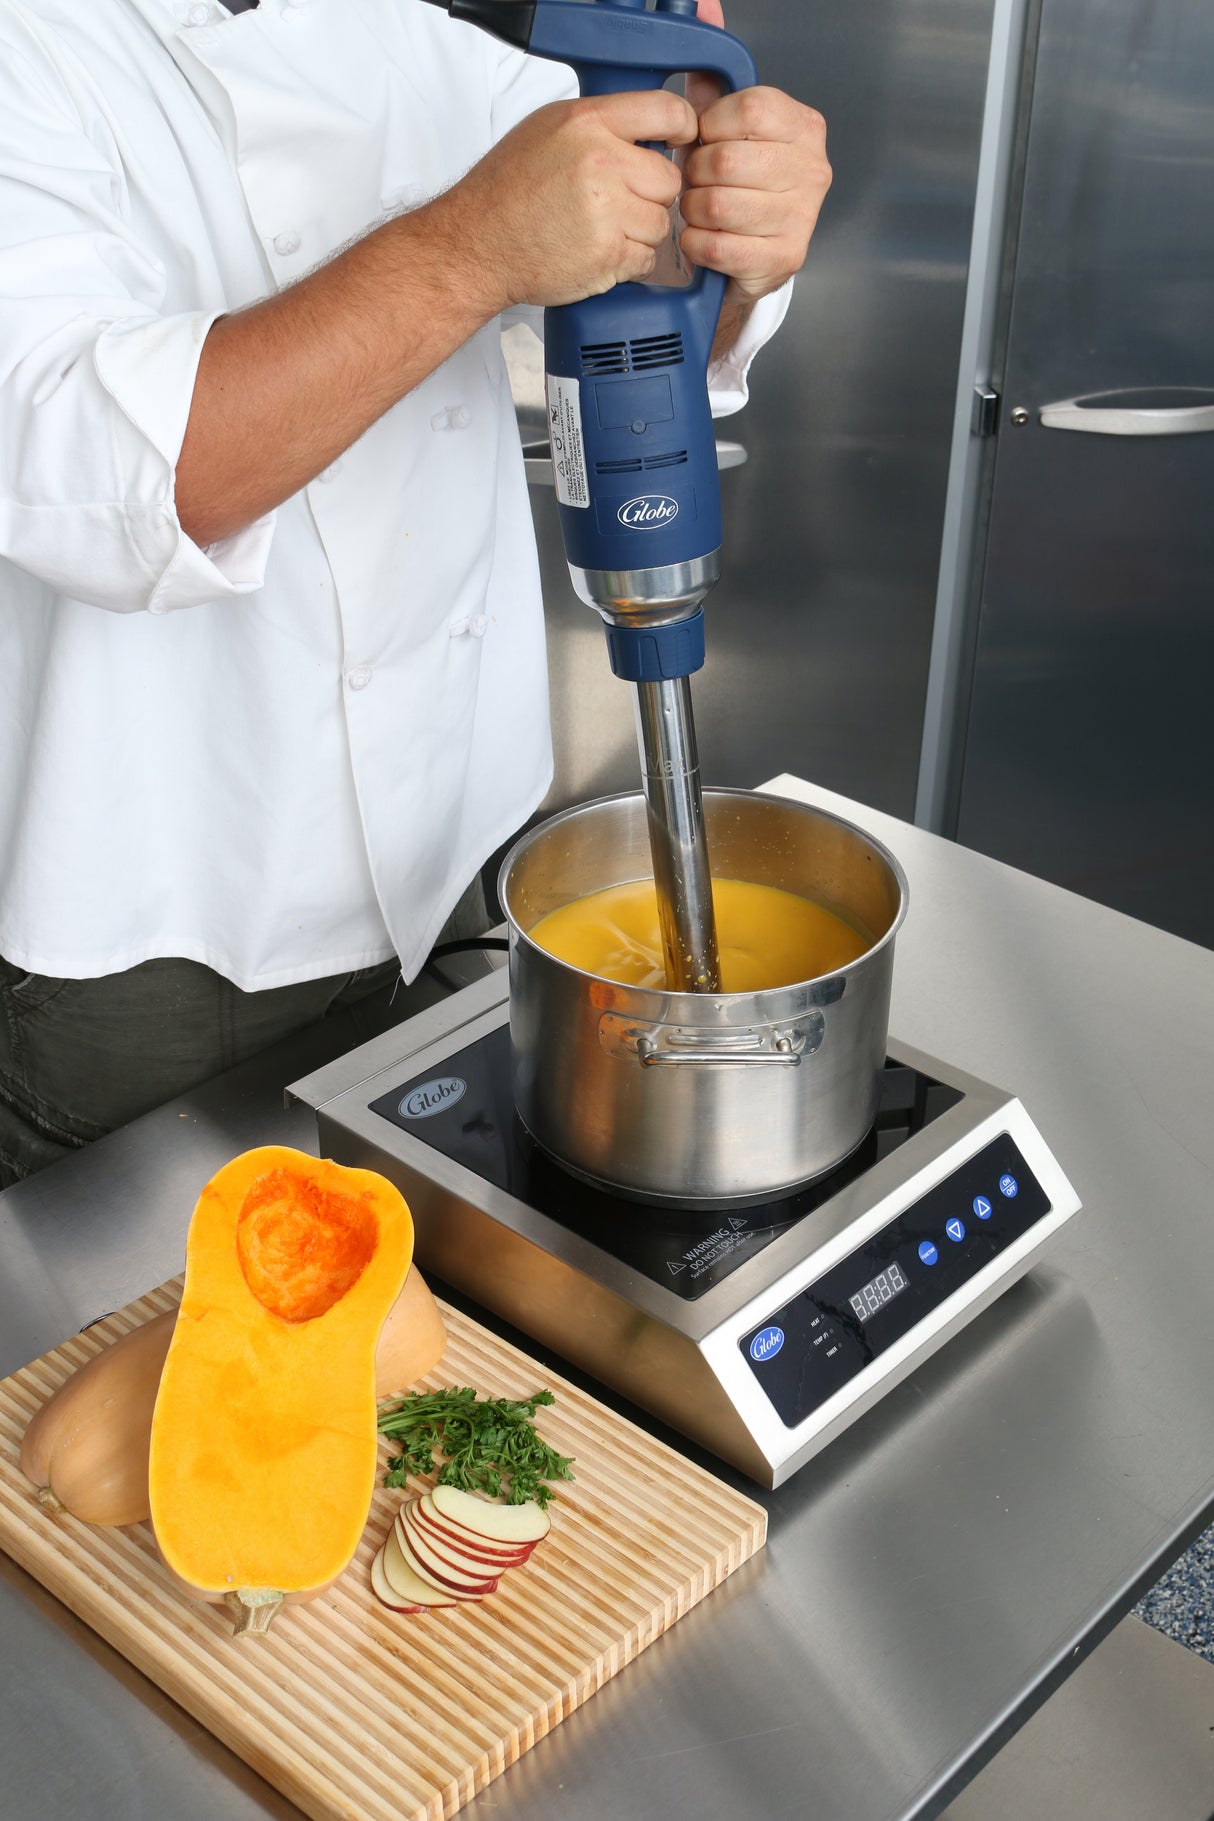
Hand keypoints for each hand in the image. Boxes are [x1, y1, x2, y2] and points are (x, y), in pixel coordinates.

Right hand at [428, 91, 699, 312]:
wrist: (477, 245)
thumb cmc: (507, 190)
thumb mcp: (547, 129)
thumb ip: (599, 124)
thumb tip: (646, 129)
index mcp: (587, 122)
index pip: (666, 112)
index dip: (683, 128)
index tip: (681, 141)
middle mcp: (601, 162)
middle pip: (669, 178)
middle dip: (651, 194)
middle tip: (619, 202)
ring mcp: (607, 212)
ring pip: (661, 222)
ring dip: (639, 231)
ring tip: (600, 229)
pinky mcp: (609, 255)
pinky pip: (647, 258)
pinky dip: (629, 261)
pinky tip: (597, 251)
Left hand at [680, 0, 830, 305]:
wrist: (753, 257)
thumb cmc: (737, 185)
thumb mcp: (726, 124)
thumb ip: (714, 73)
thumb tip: (703, 5)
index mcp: (803, 126)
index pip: (749, 110)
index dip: (711, 126)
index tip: (704, 138)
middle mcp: (812, 168)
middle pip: (727, 161)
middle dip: (695, 173)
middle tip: (695, 181)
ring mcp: (802, 216)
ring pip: (717, 205)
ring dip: (692, 211)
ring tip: (698, 210)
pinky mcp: (784, 258)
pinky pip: (717, 246)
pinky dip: (696, 244)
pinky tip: (702, 239)